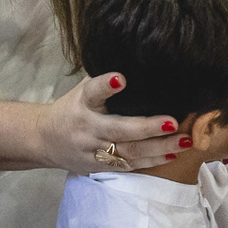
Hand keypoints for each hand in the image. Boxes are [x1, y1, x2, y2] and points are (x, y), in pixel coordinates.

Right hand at [34, 74, 188, 173]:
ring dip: (159, 148)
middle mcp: (87, 128)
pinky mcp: (99, 167)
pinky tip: (172, 153)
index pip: (93, 92)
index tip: (120, 79)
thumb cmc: (72, 108)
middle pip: (118, 129)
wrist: (43, 140)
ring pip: (128, 152)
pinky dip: (152, 161)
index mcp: (83, 103)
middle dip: (147, 128)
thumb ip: (105, 81)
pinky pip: (128, 165)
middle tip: (173, 122)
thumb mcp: (82, 90)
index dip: (106, 85)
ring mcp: (93, 151)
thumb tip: (139, 61)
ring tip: (184, 141)